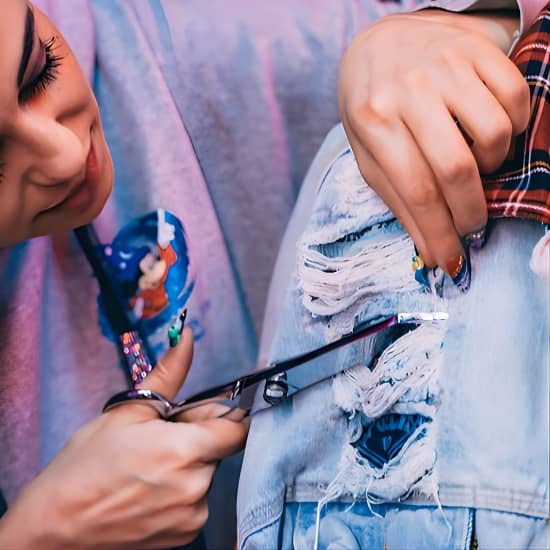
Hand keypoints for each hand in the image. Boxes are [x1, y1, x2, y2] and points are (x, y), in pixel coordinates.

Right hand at [0, 328, 247, 548]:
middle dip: (200, 438)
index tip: (201, 413)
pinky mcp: (184, 536)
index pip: (237, 428)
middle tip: (162, 437)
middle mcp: (197, 487)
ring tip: (150, 467)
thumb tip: (186, 336)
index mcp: (186, 450)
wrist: (55, 526)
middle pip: (221, 450)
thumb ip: (169, 373)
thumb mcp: (128, 411)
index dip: (223, 416)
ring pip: (207, 476)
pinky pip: (196, 502)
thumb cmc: (86, 465)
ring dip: (191, 466)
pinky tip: (150, 489)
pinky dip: (181, 492)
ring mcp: (192, 516)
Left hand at [339, 9, 529, 282]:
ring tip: (473, 166)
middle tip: (471, 224)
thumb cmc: (372, 109)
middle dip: (471, 212)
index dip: (438, 233)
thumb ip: (398, 200)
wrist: (379, 44)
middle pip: (456, 169)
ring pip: (494, 134)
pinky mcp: (475, 47)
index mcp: (373, 121)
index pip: (415, 190)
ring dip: (492, 166)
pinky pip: (516, 97)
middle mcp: (408, 90)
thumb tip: (432, 252)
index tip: (451, 261)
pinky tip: (490, 133)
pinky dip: (513, 127)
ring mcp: (444, 65)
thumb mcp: (369, 154)